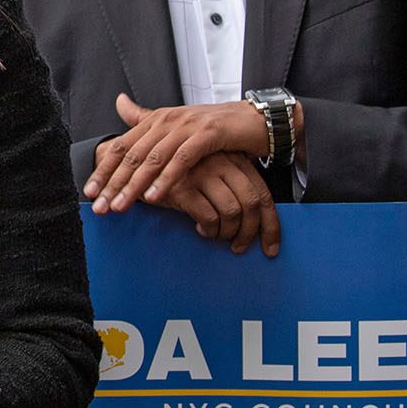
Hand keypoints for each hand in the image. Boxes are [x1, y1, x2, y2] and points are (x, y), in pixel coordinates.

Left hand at [87, 93, 271, 213]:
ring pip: (152, 159)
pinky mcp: (208, 134)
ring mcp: (187, 126)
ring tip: (120, 206)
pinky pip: (181, 160)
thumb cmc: (215, 128)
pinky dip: (166, 179)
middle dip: (113, 183)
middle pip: (132, 156)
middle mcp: (167, 120)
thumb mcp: (177, 124)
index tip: (90, 193)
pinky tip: (154, 196)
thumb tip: (119, 102)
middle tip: (99, 207)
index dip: (104, 170)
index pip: (122, 147)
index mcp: (156, 119)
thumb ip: (146, 118)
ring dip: (133, 186)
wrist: (255, 120)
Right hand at [152, 151, 280, 255]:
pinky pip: (208, 216)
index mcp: (234, 159)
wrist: (136, 164)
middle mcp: (221, 162)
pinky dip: (209, 230)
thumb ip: (233, 186)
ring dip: (227, 233)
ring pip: (232, 211)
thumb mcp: (211, 173)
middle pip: (251, 203)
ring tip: (217, 237)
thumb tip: (259, 220)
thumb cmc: (179, 172)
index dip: (270, 225)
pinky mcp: (182, 186)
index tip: (269, 248)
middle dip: (249, 233)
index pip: (262, 194)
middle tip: (238, 247)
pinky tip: (201, 230)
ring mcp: (202, 172)